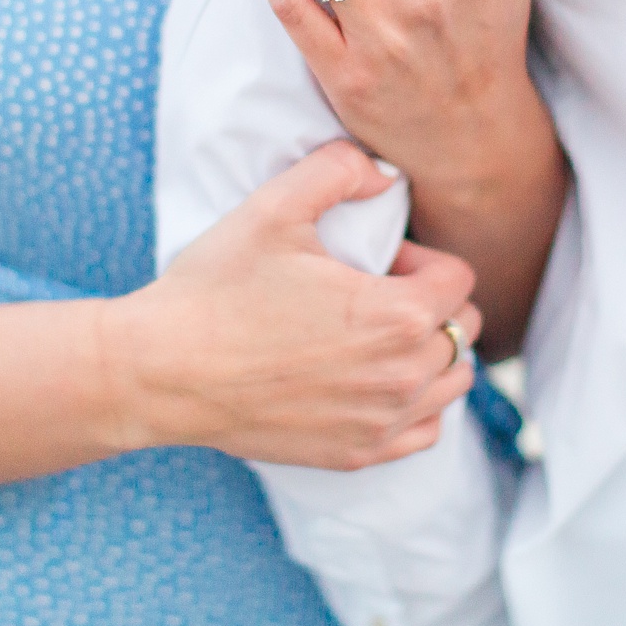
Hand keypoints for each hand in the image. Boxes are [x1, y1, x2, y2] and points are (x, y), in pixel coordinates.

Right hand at [103, 141, 481, 470]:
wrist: (161, 371)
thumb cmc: (215, 289)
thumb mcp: (273, 207)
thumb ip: (339, 170)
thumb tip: (383, 172)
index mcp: (398, 315)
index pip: (459, 279)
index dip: (421, 258)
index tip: (377, 260)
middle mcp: (402, 376)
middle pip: (463, 330)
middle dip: (430, 302)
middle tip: (371, 292)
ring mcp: (381, 423)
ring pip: (452, 382)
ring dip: (429, 353)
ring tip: (374, 334)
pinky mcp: (356, 455)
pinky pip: (424, 430)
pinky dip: (413, 404)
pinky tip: (369, 379)